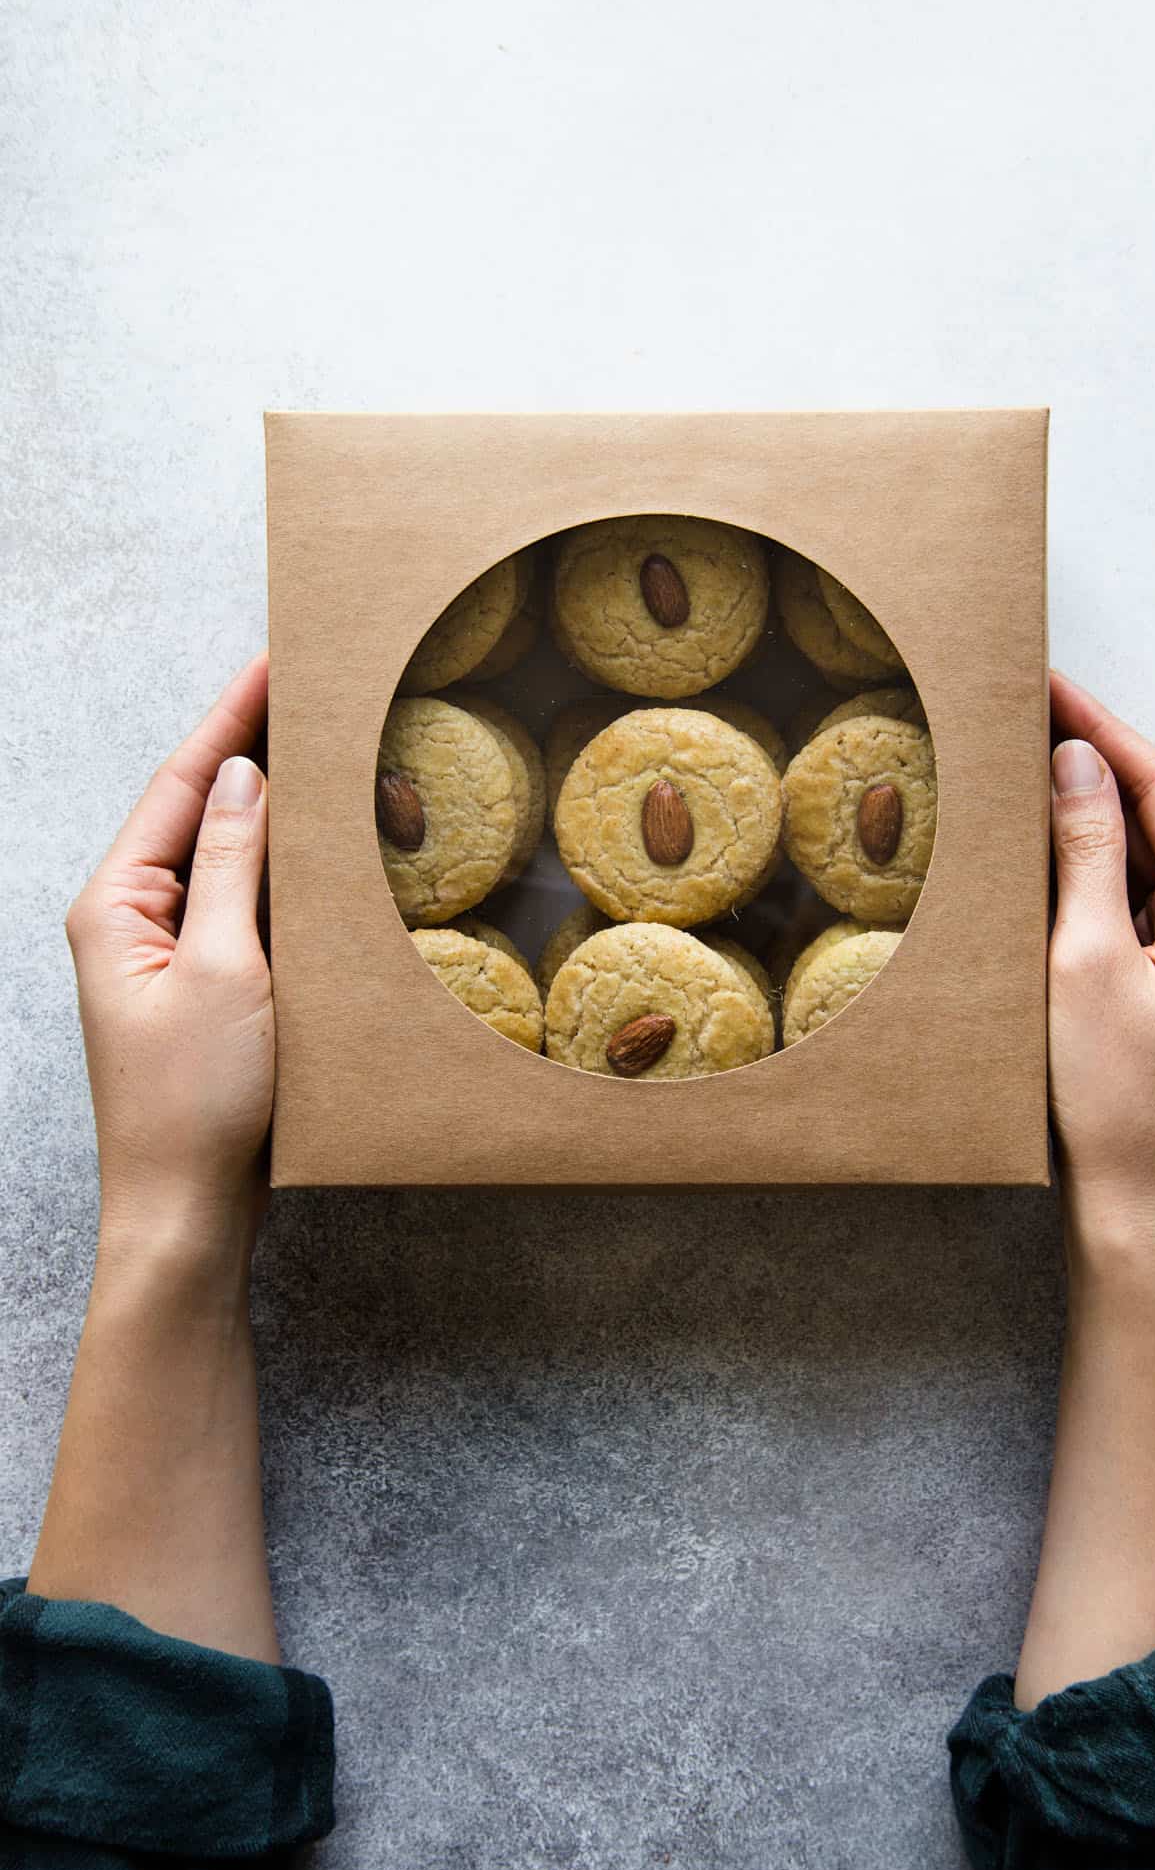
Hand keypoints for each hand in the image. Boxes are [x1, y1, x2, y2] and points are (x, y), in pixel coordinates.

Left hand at [65, 656, 272, 1249]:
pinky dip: (280, 869)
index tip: (274, 658)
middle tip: (309, 683)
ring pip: (224, 854)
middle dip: (252, 744)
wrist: (184, 1211)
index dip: (230, 716)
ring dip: (271, 804)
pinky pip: (243, 904)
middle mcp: (133, 917)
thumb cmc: (193, 1103)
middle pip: (199, 808)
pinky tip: (319, 847)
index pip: (183, 783)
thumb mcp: (222, 972)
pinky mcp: (204, 985)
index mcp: (117, 903)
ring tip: (323, 744)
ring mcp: (168, 952)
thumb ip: (232, 869)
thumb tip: (247, 778)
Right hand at [1047, 671, 1154, 1238]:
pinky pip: (1130, 899)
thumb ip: (1086, 851)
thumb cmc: (1113, 1095)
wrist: (1135, 1201)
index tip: (1046, 680)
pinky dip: (1084, 868)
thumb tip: (1076, 761)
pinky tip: (1036, 847)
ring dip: (1084, 811)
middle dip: (1091, 759)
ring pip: (1141, 854)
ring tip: (1019, 761)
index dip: (1100, 727)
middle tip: (1022, 707)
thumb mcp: (1083, 959)